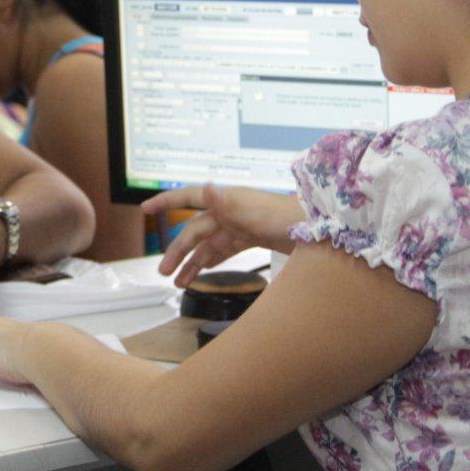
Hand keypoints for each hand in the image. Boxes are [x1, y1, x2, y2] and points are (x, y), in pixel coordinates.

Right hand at [141, 184, 304, 287]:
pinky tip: (203, 272)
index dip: (167, 202)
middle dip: (178, 250)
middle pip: (196, 230)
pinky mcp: (252, 238)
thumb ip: (229, 204)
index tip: (146, 209)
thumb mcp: (257, 213)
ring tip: (178, 282)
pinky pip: (226, 249)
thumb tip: (207, 187)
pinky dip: (212, 260)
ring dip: (193, 261)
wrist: (323, 233)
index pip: (190, 198)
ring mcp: (241, 225)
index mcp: (228, 200)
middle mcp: (231, 211)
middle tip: (163, 272)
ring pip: (209, 244)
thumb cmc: (291, 219)